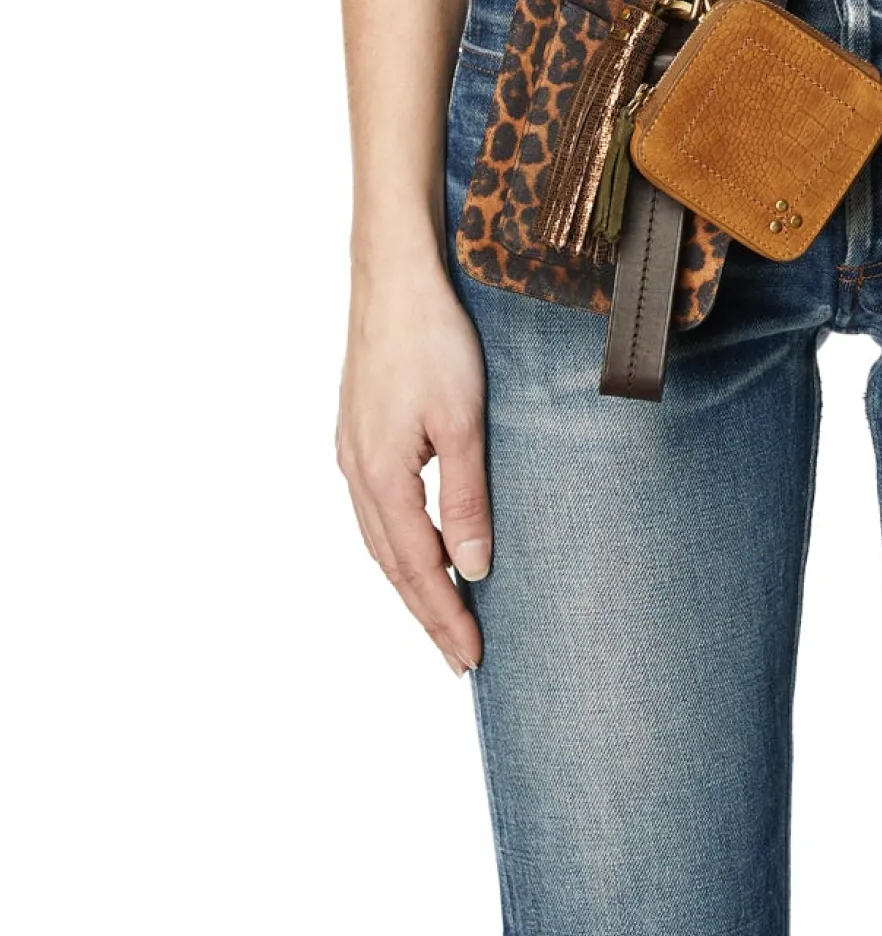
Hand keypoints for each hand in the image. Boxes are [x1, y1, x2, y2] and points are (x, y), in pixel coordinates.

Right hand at [336, 253, 491, 676]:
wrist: (394, 277)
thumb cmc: (432, 339)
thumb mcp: (462, 421)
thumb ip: (466, 498)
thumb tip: (473, 569)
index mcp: (381, 475)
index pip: (417, 567)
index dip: (444, 616)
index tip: (470, 658)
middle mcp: (357, 471)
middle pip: (393, 564)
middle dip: (427, 613)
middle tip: (459, 658)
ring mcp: (353, 451)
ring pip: (381, 539)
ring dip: (413, 581)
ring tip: (445, 616)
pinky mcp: (360, 432)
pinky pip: (378, 509)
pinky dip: (401, 543)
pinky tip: (424, 547)